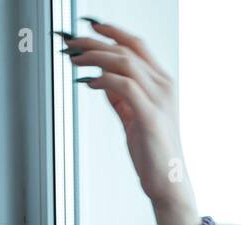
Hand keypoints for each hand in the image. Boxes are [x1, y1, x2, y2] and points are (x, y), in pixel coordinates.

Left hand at [64, 18, 196, 212]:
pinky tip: (90, 82)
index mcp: (162, 84)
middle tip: (71, 43)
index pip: (138, 46)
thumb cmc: (153, 153)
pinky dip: (103, 80)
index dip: (114, 32)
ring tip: (75, 59)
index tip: (91, 27)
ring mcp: (159, 100)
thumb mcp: (134, 117)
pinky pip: (124, 86)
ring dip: (95, 57)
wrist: (169, 182)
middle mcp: (164, 86)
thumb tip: (100, 78)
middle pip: (127, 49)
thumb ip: (120, 97)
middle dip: (95, 42)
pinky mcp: (150, 116)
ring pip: (124, 62)